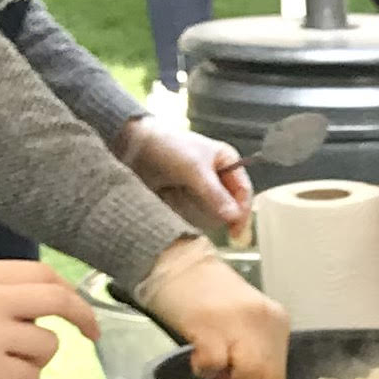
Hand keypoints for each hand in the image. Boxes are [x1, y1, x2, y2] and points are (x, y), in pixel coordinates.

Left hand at [125, 119, 254, 238]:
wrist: (134, 145)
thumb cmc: (169, 148)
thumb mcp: (194, 170)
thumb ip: (215, 194)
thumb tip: (234, 217)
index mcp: (227, 162)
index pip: (243, 193)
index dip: (241, 213)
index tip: (235, 233)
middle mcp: (217, 177)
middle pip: (226, 208)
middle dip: (209, 207)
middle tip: (190, 196)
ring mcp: (200, 189)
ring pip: (208, 214)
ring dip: (191, 207)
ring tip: (174, 191)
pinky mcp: (185, 198)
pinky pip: (191, 214)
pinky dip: (181, 209)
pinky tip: (168, 196)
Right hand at [140, 241, 288, 378]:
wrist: (176, 261)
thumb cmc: (205, 297)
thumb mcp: (242, 323)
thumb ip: (253, 353)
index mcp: (276, 323)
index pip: (280, 376)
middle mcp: (264, 322)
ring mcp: (239, 322)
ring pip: (249, 376)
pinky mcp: (210, 324)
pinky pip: (215, 364)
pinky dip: (205, 371)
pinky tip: (198, 360)